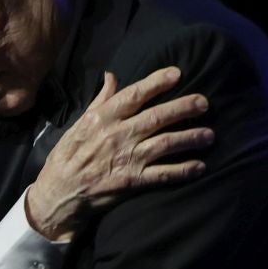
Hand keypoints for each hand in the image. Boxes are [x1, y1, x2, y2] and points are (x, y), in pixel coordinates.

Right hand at [24, 67, 213, 240]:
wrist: (57, 195)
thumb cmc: (67, 158)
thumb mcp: (78, 125)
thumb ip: (100, 101)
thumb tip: (112, 76)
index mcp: (103, 119)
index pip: (134, 95)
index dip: (157, 82)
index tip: (177, 73)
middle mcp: (118, 136)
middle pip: (157, 116)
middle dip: (184, 107)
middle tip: (204, 102)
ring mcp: (127, 159)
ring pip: (166, 143)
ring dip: (190, 138)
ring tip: (209, 135)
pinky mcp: (132, 182)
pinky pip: (163, 174)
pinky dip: (183, 170)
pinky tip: (200, 166)